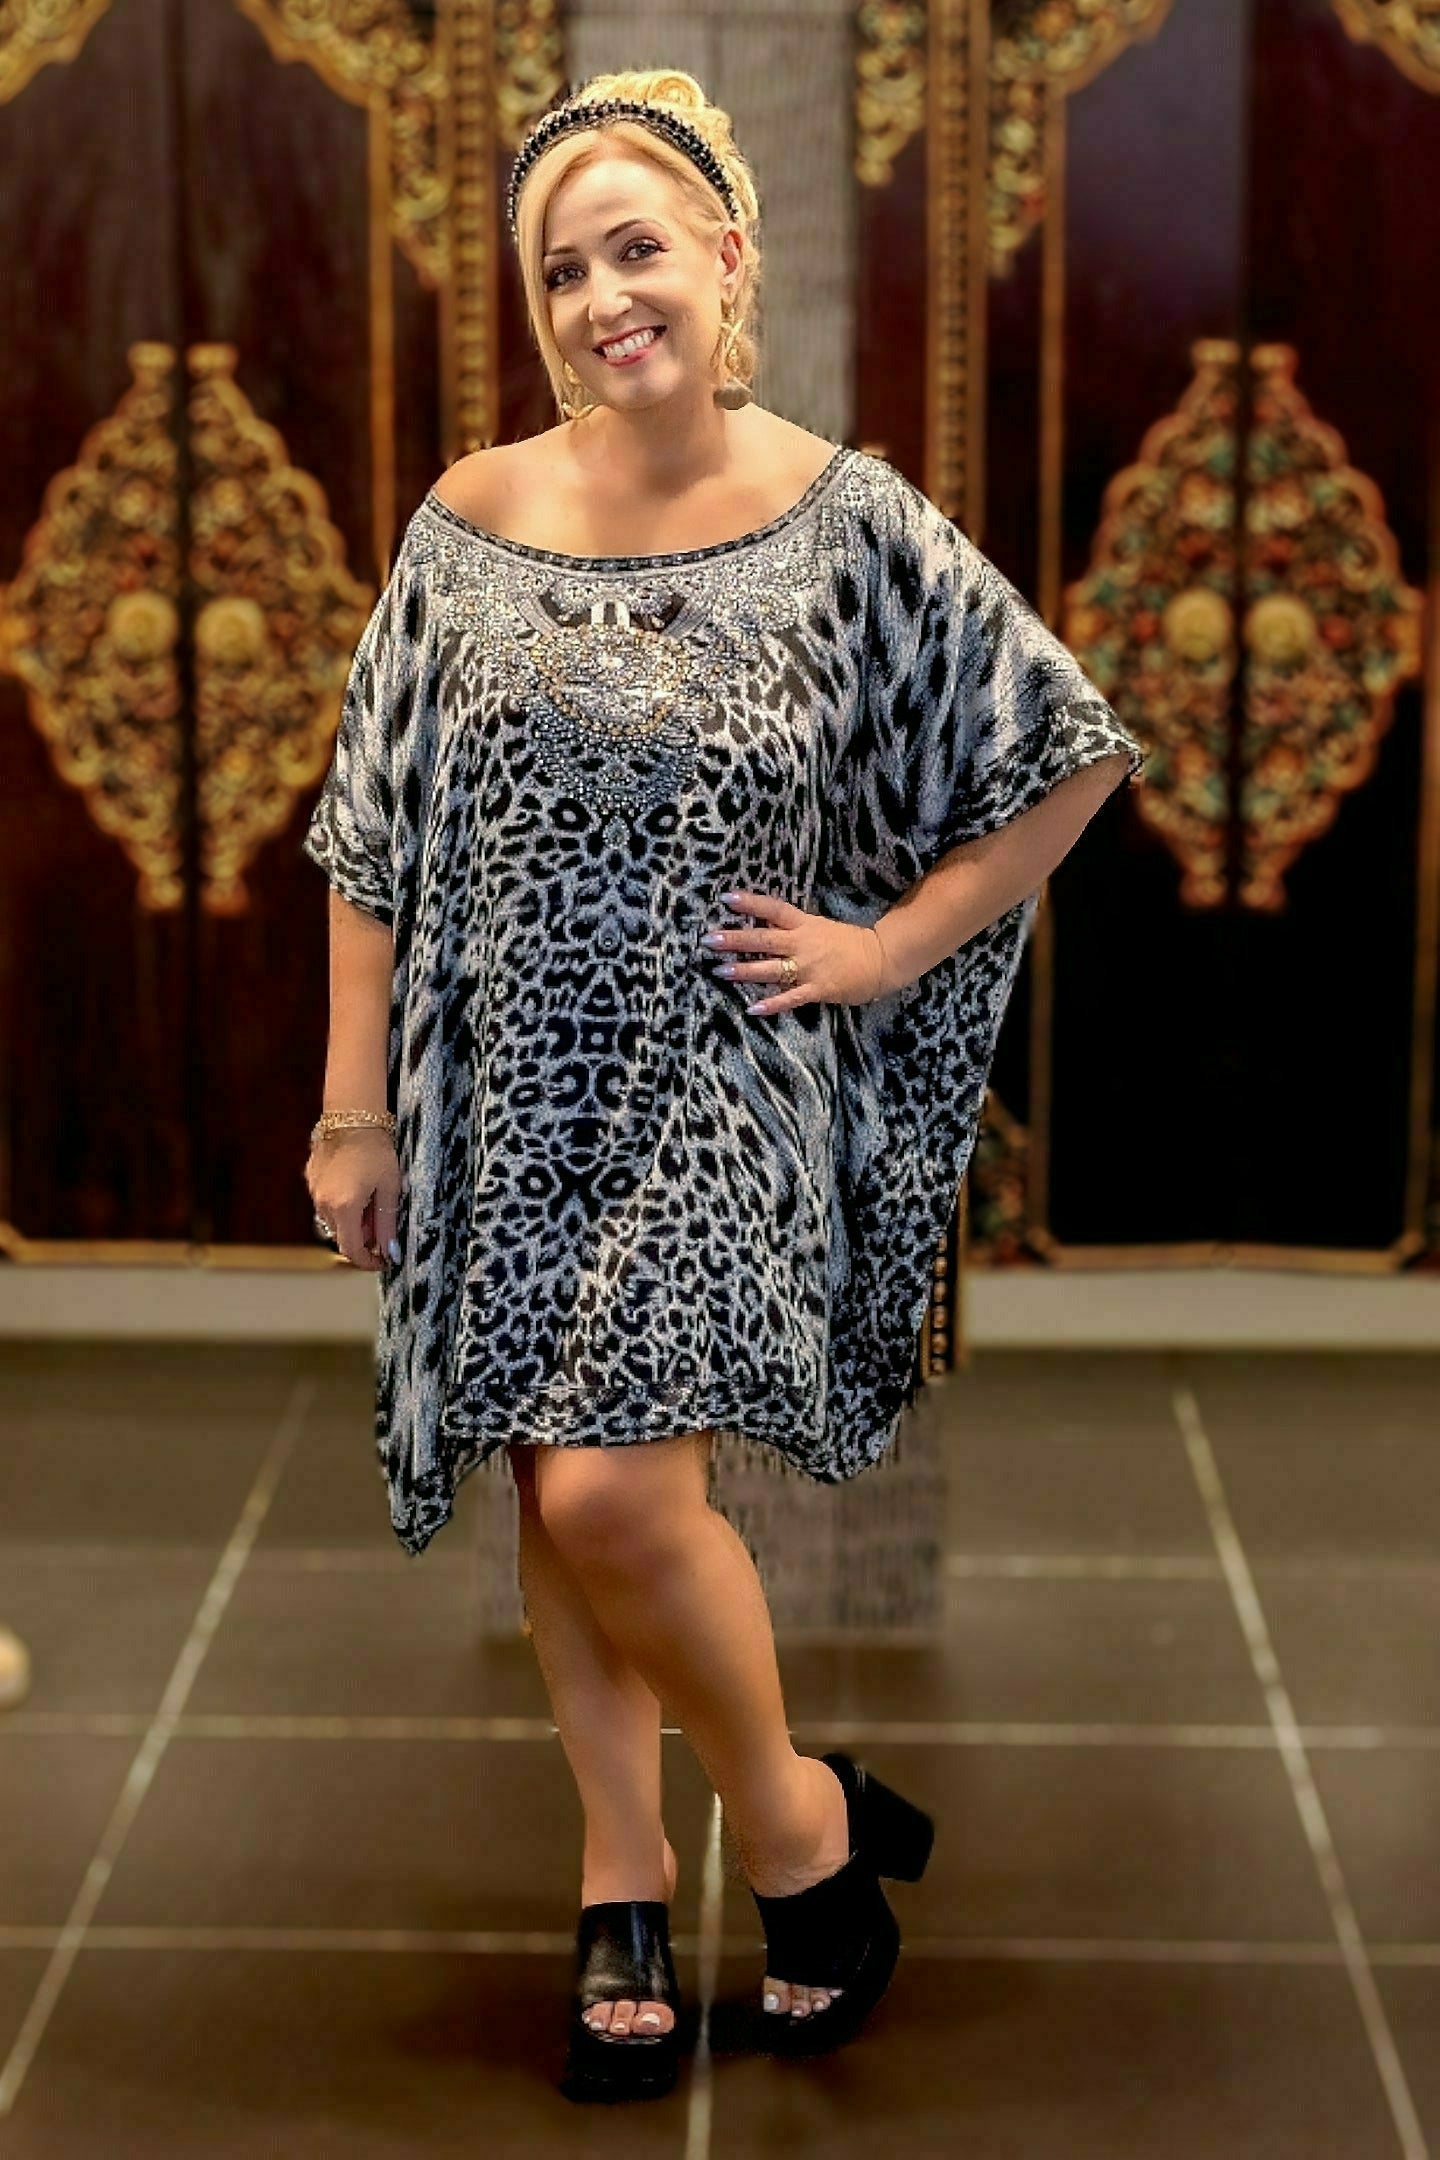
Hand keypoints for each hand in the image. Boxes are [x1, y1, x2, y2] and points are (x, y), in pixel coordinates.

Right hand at [305, 1130, 400, 1272]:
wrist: (352, 1116)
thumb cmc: (376, 1149)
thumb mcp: (389, 1188)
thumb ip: (387, 1223)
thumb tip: (390, 1251)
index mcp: (344, 1208)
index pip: (352, 1250)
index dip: (368, 1261)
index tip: (383, 1260)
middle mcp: (324, 1204)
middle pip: (343, 1235)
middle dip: (364, 1236)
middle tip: (383, 1222)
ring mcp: (314, 1191)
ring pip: (334, 1220)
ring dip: (352, 1220)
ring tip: (372, 1197)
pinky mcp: (312, 1179)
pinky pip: (327, 1202)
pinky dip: (342, 1204)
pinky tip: (357, 1184)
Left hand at [701, 889, 889, 1014]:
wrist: (882, 959)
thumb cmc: (849, 943)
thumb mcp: (820, 927)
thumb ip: (793, 929)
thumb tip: (763, 925)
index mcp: (805, 925)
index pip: (774, 910)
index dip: (751, 903)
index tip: (726, 898)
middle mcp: (803, 944)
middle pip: (764, 940)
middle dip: (735, 940)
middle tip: (709, 939)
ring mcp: (809, 968)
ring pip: (771, 969)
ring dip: (744, 971)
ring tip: (720, 971)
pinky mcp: (817, 989)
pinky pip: (791, 998)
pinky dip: (772, 1004)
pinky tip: (753, 1009)